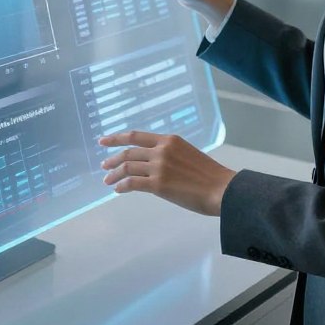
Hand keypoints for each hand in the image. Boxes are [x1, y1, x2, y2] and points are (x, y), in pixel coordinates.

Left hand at [99, 130, 236, 215]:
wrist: (221, 189)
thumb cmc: (209, 175)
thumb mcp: (187, 154)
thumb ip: (169, 154)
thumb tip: (153, 163)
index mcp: (169, 139)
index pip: (137, 136)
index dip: (117, 138)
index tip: (104, 141)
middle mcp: (162, 150)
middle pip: (128, 152)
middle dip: (112, 158)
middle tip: (104, 165)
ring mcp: (159, 166)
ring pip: (127, 167)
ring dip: (114, 174)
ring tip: (107, 180)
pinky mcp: (159, 184)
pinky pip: (132, 183)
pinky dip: (121, 185)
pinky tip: (118, 189)